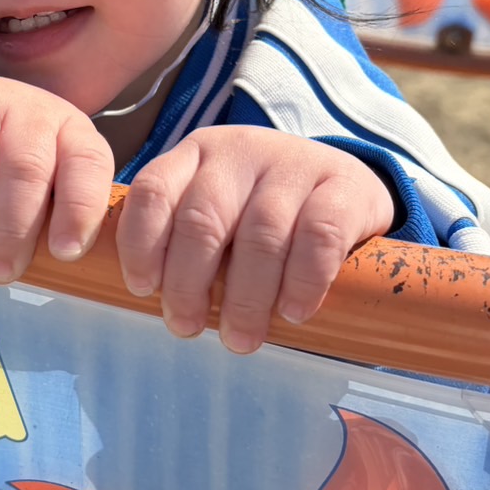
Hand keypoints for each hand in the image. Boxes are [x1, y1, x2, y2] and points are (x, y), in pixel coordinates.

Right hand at [0, 74, 113, 281]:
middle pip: (23, 166)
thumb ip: (57, 222)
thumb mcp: (55, 188)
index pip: (86, 165)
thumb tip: (56, 280)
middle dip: (11, 225)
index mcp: (73, 133)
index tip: (64, 253)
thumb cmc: (24, 171)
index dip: (78, 209)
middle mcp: (30, 108)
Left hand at [116, 127, 395, 354]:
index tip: (143, 290)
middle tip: (186, 327)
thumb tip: (149, 301)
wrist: (348, 187)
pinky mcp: (345, 185)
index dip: (141, 244)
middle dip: (188, 283)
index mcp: (198, 155)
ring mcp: (294, 164)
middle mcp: (241, 152)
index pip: (153, 191)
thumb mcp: (220, 212)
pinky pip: (319, 236)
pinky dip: (302, 281)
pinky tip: (292, 312)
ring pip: (260, 234)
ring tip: (240, 337)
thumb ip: (185, 241)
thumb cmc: (266, 216)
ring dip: (245, 297)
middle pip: (203, 219)